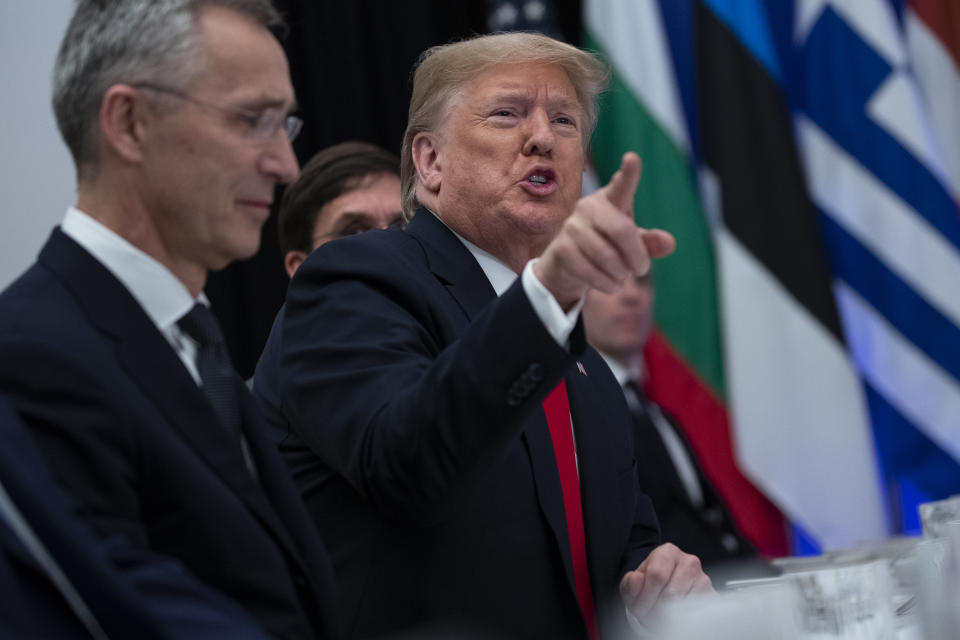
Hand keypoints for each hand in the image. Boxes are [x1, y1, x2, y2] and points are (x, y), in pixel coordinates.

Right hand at [533, 152, 674, 308]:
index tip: (632, 158)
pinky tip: (611, 284)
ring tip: (622, 277)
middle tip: (642, 269)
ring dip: (621, 273)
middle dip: (636, 256)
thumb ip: (650, 243)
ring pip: (606, 255)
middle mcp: (588, 207)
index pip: (621, 186)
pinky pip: (590, 271)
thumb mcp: (631, 245)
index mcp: (610, 201)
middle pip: (621, 229)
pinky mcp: (561, 248)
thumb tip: (669, 243)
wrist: (566, 267)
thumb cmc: (605, 247)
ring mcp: (571, 226)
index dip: (628, 174)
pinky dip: (607, 283)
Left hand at [620, 543, 713, 621]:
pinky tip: (673, 616)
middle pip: (670, 594)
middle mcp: (689, 562)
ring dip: (668, 617)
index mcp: (668, 552)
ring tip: (659, 616)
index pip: (657, 575)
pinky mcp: (712, 596)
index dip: (645, 596)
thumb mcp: (634, 581)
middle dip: (655, 610)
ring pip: (684, 606)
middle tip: (648, 616)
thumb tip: (636, 581)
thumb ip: (630, 582)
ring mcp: (703, 579)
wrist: (667, 587)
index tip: (639, 607)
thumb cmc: (651, 583)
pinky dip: (682, 619)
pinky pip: (695, 613)